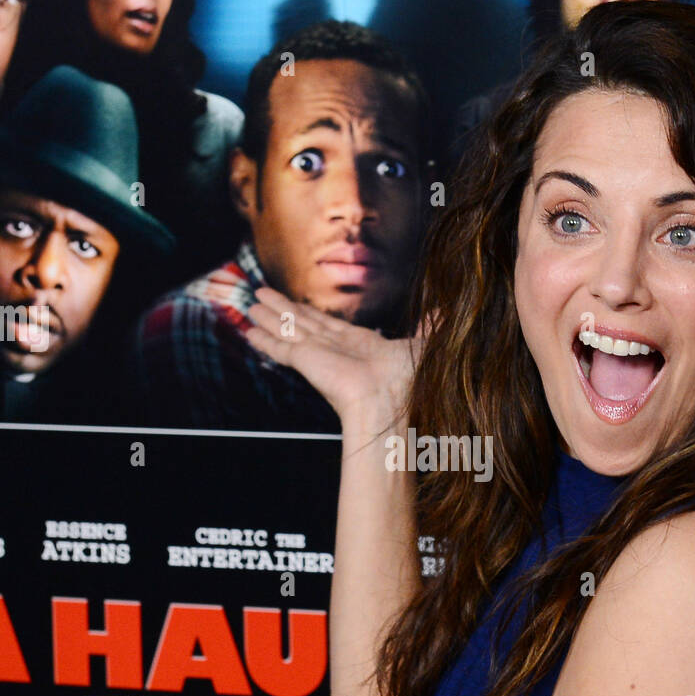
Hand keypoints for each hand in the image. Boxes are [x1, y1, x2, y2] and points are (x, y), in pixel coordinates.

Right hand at [244, 284, 433, 438]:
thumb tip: (445, 311)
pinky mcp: (306, 361)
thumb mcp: (424, 344)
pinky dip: (265, 340)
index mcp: (358, 346)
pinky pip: (281, 347)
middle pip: (302, 323)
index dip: (309, 314)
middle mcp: (334, 349)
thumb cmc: (408, 380)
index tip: (296, 305)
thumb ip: (430, 326)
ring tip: (251, 305)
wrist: (391, 401)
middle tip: (262, 294)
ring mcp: (318, 355)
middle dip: (282, 309)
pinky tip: (249, 332)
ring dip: (269, 318)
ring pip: (288, 330)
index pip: (326, 325)